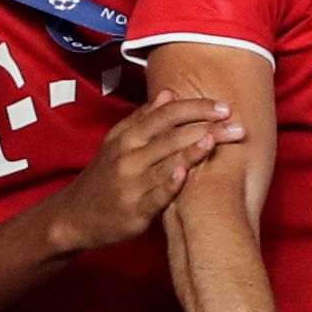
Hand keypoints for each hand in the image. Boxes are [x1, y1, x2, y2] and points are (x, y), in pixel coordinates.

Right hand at [43, 92, 242, 253]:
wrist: (72, 218)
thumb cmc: (104, 176)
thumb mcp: (116, 143)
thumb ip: (143, 118)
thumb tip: (170, 93)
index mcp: (127, 138)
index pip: (166, 115)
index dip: (197, 108)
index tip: (225, 107)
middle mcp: (128, 158)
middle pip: (172, 137)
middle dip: (207, 128)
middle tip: (239, 126)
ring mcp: (131, 185)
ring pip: (165, 163)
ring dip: (191, 151)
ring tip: (215, 139)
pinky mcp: (133, 211)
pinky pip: (155, 197)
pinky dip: (169, 184)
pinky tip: (184, 173)